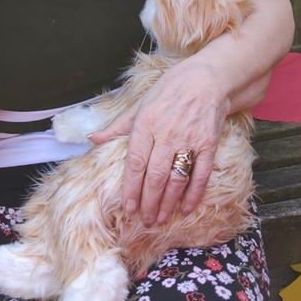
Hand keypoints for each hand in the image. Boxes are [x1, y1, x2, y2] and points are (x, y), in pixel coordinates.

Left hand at [88, 61, 228, 225]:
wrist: (206, 79)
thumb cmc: (169, 90)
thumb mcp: (140, 104)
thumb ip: (117, 127)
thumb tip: (92, 139)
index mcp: (146, 124)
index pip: (136, 162)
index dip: (131, 187)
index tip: (128, 207)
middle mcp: (167, 134)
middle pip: (155, 175)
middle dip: (149, 202)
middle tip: (145, 221)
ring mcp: (189, 140)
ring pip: (177, 178)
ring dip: (169, 202)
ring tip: (161, 219)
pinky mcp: (208, 144)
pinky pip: (201, 173)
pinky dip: (194, 193)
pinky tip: (186, 208)